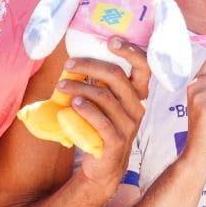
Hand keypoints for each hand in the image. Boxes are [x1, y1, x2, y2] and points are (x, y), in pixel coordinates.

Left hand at [58, 38, 150, 189]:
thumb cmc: (101, 126)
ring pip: (105, 97)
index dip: (131, 51)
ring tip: (61, 85)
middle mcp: (137, 107)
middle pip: (117, 77)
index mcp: (137, 94)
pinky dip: (85, 109)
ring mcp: (129, 125)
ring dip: (80, 87)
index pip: (144, 67)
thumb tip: (77, 58)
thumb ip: (100, 83)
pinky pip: (101, 121)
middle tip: (70, 64)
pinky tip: (72, 103)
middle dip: (91, 66)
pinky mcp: (116, 141)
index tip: (111, 40)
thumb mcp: (106, 103)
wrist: (104, 165)